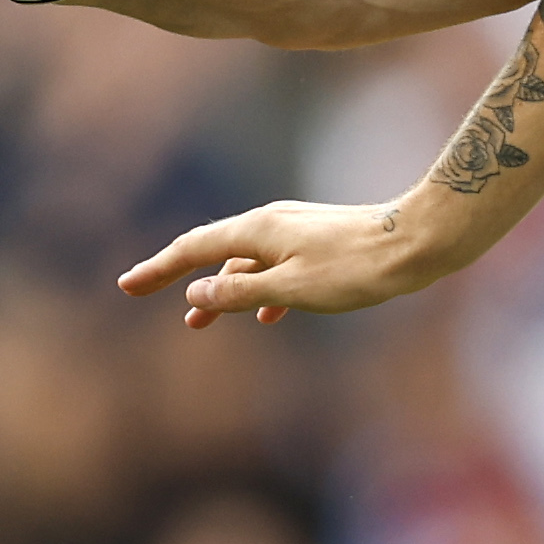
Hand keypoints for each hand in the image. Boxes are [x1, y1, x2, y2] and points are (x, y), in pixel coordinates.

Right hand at [117, 194, 446, 329]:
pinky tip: (265, 315)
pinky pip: (274, 266)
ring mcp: (295, 231)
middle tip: (143, 293)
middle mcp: (270, 223)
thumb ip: (240, 291)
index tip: (127, 286)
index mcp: (257, 231)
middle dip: (178, 275)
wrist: (416, 243)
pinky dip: (257, 288)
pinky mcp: (318, 243)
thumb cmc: (356, 268)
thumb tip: (196, 292)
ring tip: (198, 320)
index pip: (192, 249)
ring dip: (219, 289)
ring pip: (244, 261)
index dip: (158, 269)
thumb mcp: (291, 288)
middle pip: (211, 249)